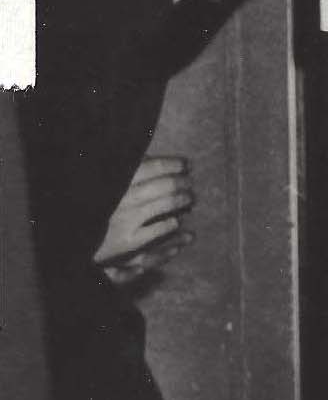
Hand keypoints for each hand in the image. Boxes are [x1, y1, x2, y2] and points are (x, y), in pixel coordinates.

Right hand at [94, 153, 193, 284]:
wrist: (66, 240)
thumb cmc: (84, 205)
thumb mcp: (97, 182)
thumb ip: (123, 170)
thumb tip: (150, 158)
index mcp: (115, 179)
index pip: (154, 166)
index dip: (174, 164)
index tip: (185, 164)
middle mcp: (123, 197)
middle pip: (166, 185)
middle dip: (182, 182)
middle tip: (189, 182)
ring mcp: (127, 219)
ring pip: (167, 204)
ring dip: (183, 199)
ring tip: (188, 198)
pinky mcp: (128, 241)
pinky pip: (161, 228)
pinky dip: (173, 222)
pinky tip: (176, 220)